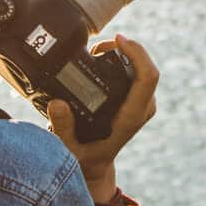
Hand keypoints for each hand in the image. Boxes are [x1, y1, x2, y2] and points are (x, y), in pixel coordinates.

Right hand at [45, 34, 156, 201]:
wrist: (96, 165)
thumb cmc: (84, 157)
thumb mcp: (69, 148)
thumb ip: (63, 128)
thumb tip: (58, 103)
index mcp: (130, 118)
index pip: (147, 78)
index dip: (137, 53)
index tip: (117, 40)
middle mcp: (142, 109)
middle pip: (147, 67)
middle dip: (126, 48)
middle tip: (97, 47)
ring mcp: (142, 104)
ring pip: (143, 67)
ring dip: (124, 53)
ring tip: (96, 52)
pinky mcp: (137, 99)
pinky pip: (138, 72)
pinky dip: (124, 59)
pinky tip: (105, 57)